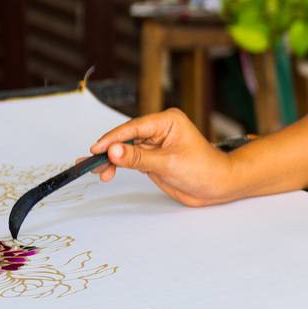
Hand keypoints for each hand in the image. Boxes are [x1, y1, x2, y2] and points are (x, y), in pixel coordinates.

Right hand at [86, 109, 240, 206]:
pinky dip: (118, 165)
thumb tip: (113, 151)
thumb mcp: (168, 164)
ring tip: (97, 171)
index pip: (134, 127)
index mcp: (168, 121)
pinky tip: (107, 172)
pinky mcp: (152, 159)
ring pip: (125, 149)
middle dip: (108, 150)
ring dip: (111, 160)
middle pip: (126, 137)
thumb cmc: (203, 169)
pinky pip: (130, 159)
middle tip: (90, 161)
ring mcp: (155, 145)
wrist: (217, 187)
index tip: (97, 148)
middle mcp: (160, 130)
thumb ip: (138, 158)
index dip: (113, 138)